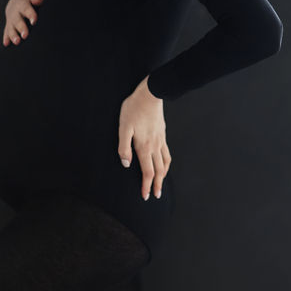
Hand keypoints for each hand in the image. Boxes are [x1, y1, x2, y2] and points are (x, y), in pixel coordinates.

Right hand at [3, 0, 43, 45]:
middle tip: (25, 35)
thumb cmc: (27, 0)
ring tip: (17, 42)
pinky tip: (6, 44)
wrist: (14, 3)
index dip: (30, 14)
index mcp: (22, 4)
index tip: (34, 21)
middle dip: (21, 28)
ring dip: (13, 35)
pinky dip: (6, 38)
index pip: (26, 9)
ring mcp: (11, 21)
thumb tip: (40, 0)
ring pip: (11, 28)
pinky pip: (6, 32)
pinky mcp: (8, 27)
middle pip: (17, 20)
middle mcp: (15, 13)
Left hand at [117, 76, 170, 200]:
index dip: (146, 185)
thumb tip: (126, 163)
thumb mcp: (123, 127)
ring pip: (165, 162)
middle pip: (159, 170)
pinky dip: (167, 163)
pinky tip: (164, 163)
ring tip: (162, 183)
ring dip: (164, 175)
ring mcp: (160, 140)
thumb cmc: (134, 109)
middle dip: (157, 185)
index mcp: (144, 146)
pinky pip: (167, 153)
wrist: (150, 94)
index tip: (146, 195)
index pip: (147, 172)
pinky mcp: (162, 134)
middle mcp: (155, 146)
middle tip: (156, 195)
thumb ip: (124, 147)